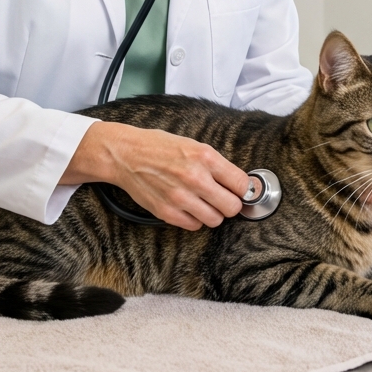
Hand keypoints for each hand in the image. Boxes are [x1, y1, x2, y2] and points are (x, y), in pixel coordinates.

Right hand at [62, 120, 248, 230]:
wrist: (126, 155)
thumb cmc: (159, 147)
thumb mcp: (193, 145)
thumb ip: (216, 164)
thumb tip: (239, 182)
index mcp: (205, 157)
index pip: (242, 184)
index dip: (245, 189)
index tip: (243, 191)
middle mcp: (195, 178)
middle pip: (232, 207)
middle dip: (232, 204)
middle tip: (225, 198)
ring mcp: (181, 197)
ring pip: (215, 220)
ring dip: (214, 213)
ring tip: (206, 203)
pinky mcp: (167, 212)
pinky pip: (194, 226)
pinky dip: (195, 219)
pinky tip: (190, 207)